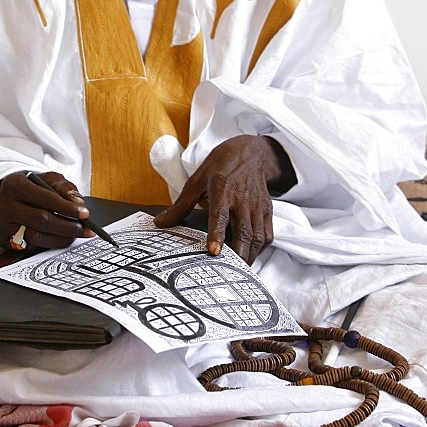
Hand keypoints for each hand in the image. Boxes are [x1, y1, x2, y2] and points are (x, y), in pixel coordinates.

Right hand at [0, 171, 91, 250]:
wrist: (9, 198)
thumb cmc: (32, 188)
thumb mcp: (47, 180)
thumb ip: (64, 187)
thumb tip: (78, 203)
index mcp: (15, 184)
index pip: (45, 198)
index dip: (67, 208)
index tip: (85, 214)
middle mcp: (4, 204)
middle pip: (41, 220)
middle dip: (68, 227)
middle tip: (86, 230)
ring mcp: (2, 224)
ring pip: (36, 236)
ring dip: (60, 239)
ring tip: (75, 235)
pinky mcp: (2, 239)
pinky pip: (29, 246)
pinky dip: (47, 244)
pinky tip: (59, 240)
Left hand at [153, 136, 295, 264]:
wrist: (250, 153)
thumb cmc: (220, 167)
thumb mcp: (196, 181)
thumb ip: (180, 205)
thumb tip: (159, 223)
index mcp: (221, 188)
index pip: (219, 214)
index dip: (217, 234)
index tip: (214, 252)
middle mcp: (242, 198)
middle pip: (243, 232)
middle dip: (238, 255)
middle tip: (227, 273)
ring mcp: (257, 205)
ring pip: (257, 237)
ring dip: (248, 256)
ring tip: (237, 271)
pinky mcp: (267, 211)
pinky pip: (267, 235)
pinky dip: (259, 250)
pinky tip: (248, 256)